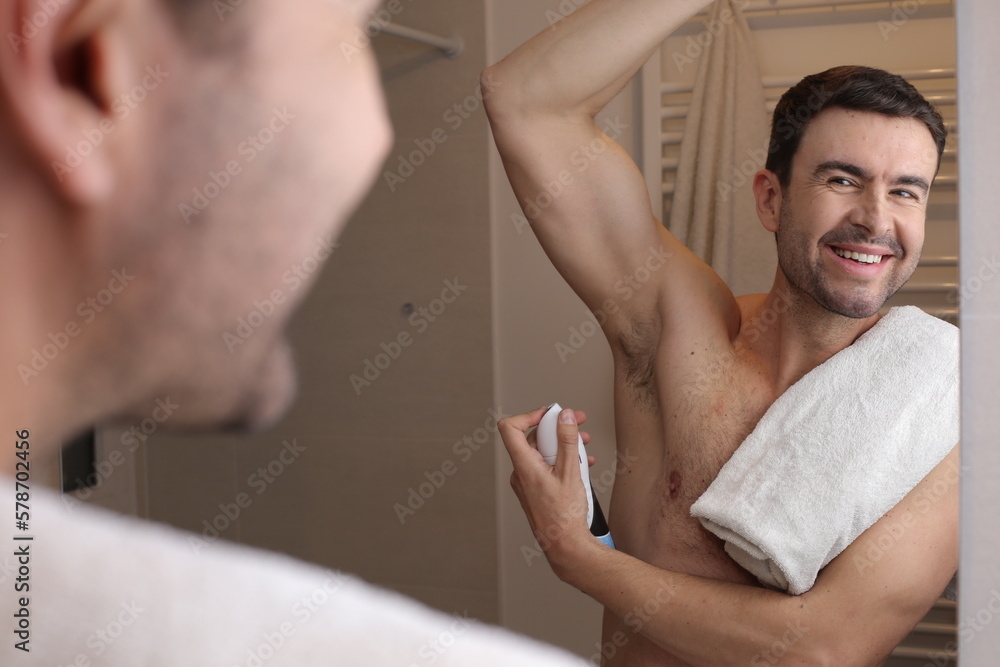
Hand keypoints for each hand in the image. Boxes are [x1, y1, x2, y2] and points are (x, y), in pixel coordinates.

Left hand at [498, 406, 597, 576]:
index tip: (550, 415)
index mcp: (524, 466)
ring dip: (563, 446)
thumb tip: (564, 417)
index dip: (529, 415)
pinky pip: (545, 468)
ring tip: (585, 446)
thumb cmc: (565, 516)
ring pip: (542, 454)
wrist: (565, 546)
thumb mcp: (571, 472)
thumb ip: (567, 441)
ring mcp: (527, 483)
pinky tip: (582, 465)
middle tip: (577, 423)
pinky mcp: (535, 491)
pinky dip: (562, 461)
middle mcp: (521, 473)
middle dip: (556, 429)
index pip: (510, 428)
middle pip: (531, 439)